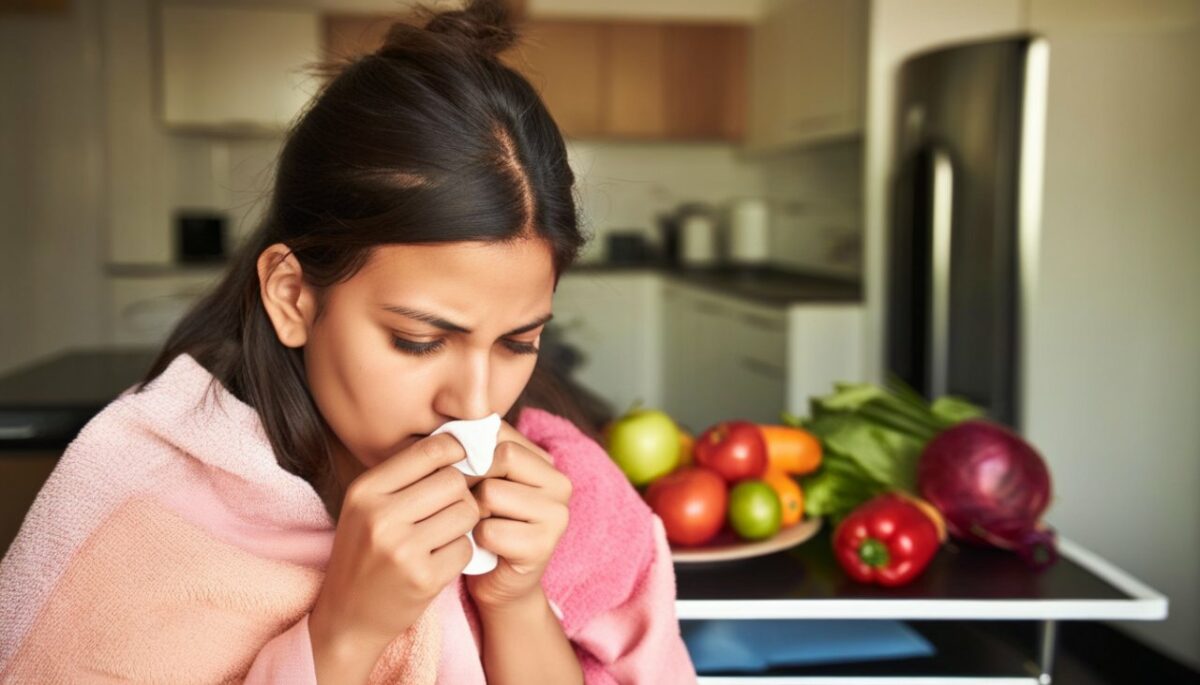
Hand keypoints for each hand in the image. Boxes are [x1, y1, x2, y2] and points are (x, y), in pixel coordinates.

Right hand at [309, 433, 479, 660]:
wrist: (346, 618)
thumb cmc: (364, 554)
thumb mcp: (368, 507)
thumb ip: (407, 475)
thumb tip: (461, 441)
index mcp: (365, 491)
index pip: (430, 450)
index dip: (457, 451)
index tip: (464, 460)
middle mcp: (380, 516)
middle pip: (454, 480)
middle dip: (461, 493)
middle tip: (450, 508)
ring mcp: (402, 550)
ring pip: (466, 512)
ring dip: (464, 523)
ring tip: (443, 534)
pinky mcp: (423, 578)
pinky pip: (466, 547)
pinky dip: (461, 552)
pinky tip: (440, 559)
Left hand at [465, 421, 572, 610]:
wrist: (496, 583)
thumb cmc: (482, 524)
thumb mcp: (481, 481)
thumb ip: (476, 450)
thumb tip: (456, 424)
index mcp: (546, 463)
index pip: (501, 433)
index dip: (471, 453)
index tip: (465, 477)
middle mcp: (561, 484)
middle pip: (500, 458)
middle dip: (473, 482)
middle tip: (472, 506)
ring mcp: (557, 516)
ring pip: (491, 493)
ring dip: (474, 514)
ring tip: (481, 527)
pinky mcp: (544, 546)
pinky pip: (490, 530)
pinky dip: (477, 541)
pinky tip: (488, 549)